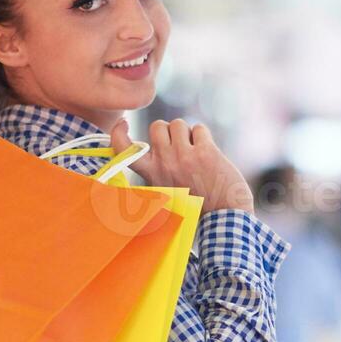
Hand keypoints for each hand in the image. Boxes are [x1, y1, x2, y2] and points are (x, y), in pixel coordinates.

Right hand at [111, 117, 253, 213]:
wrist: (222, 217)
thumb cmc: (196, 206)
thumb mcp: (166, 192)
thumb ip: (157, 172)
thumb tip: (153, 147)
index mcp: (151, 174)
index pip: (123, 148)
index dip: (118, 132)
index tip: (123, 124)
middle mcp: (164, 163)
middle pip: (157, 125)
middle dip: (168, 130)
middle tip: (179, 145)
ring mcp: (184, 156)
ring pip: (178, 124)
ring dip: (187, 133)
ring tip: (195, 151)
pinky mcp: (205, 152)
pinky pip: (199, 128)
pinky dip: (204, 137)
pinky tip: (208, 153)